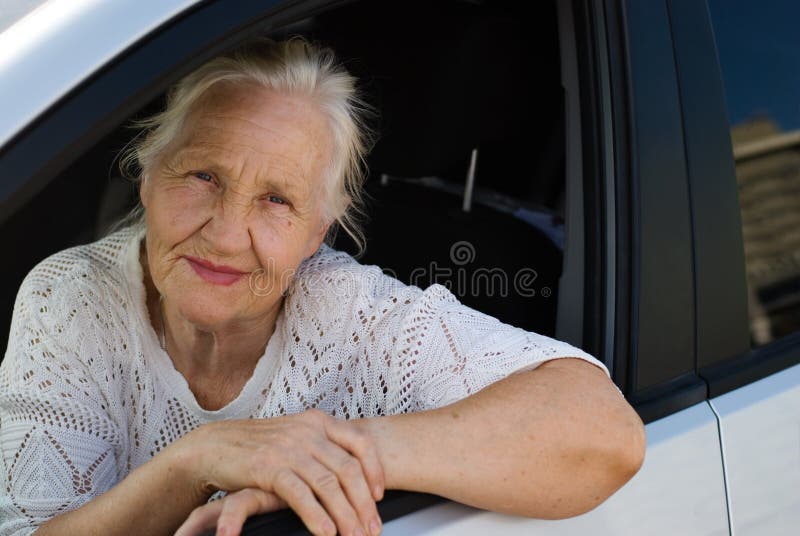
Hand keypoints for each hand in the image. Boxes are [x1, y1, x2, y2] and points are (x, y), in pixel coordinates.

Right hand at [176, 409, 383, 535]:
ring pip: (329, 485)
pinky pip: (301, 495)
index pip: (360, 442)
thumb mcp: (296, 436)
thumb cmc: (258, 445)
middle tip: (373, 527)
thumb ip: (322, 447)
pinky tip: (327, 532)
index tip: (379, 495)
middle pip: (349, 469)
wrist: (214, 445)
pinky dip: (317, 516)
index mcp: (318, 421)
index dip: (375, 470)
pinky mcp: (269, 468)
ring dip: (346, 515)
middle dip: (364, 503)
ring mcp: (289, 448)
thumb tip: (352, 472)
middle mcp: (307, 431)